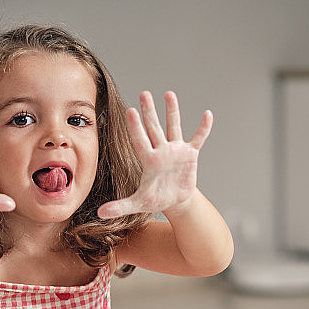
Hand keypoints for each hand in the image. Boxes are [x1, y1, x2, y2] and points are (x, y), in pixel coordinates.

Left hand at [97, 91, 211, 218]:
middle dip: (149, 111)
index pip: (140, 140)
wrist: (175, 200)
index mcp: (148, 160)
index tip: (130, 110)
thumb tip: (100, 214)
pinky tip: (208, 114)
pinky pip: (198, 138)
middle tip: (144, 94)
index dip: (136, 127)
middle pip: (154, 128)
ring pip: (174, 127)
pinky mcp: (190, 154)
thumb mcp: (138, 204)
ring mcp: (176, 150)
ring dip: (172, 112)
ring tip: (169, 94)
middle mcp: (161, 151)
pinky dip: (203, 128)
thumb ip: (120, 207)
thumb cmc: (156, 199)